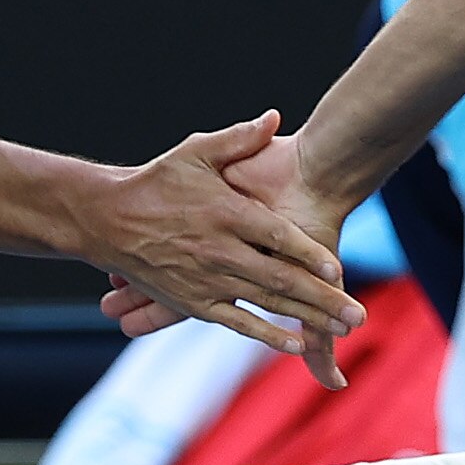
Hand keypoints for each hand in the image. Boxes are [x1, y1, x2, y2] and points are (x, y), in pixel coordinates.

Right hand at [79, 113, 359, 362]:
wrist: (106, 219)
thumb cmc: (155, 182)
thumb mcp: (195, 152)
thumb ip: (238, 139)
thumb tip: (273, 119)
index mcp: (225, 213)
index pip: (278, 237)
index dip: (310, 255)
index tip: (339, 270)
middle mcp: (220, 251)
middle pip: (282, 278)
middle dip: (324, 299)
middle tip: (358, 314)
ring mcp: (208, 280)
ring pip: (267, 302)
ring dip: (308, 318)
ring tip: (342, 330)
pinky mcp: (194, 302)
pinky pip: (237, 322)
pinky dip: (267, 334)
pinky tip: (297, 345)